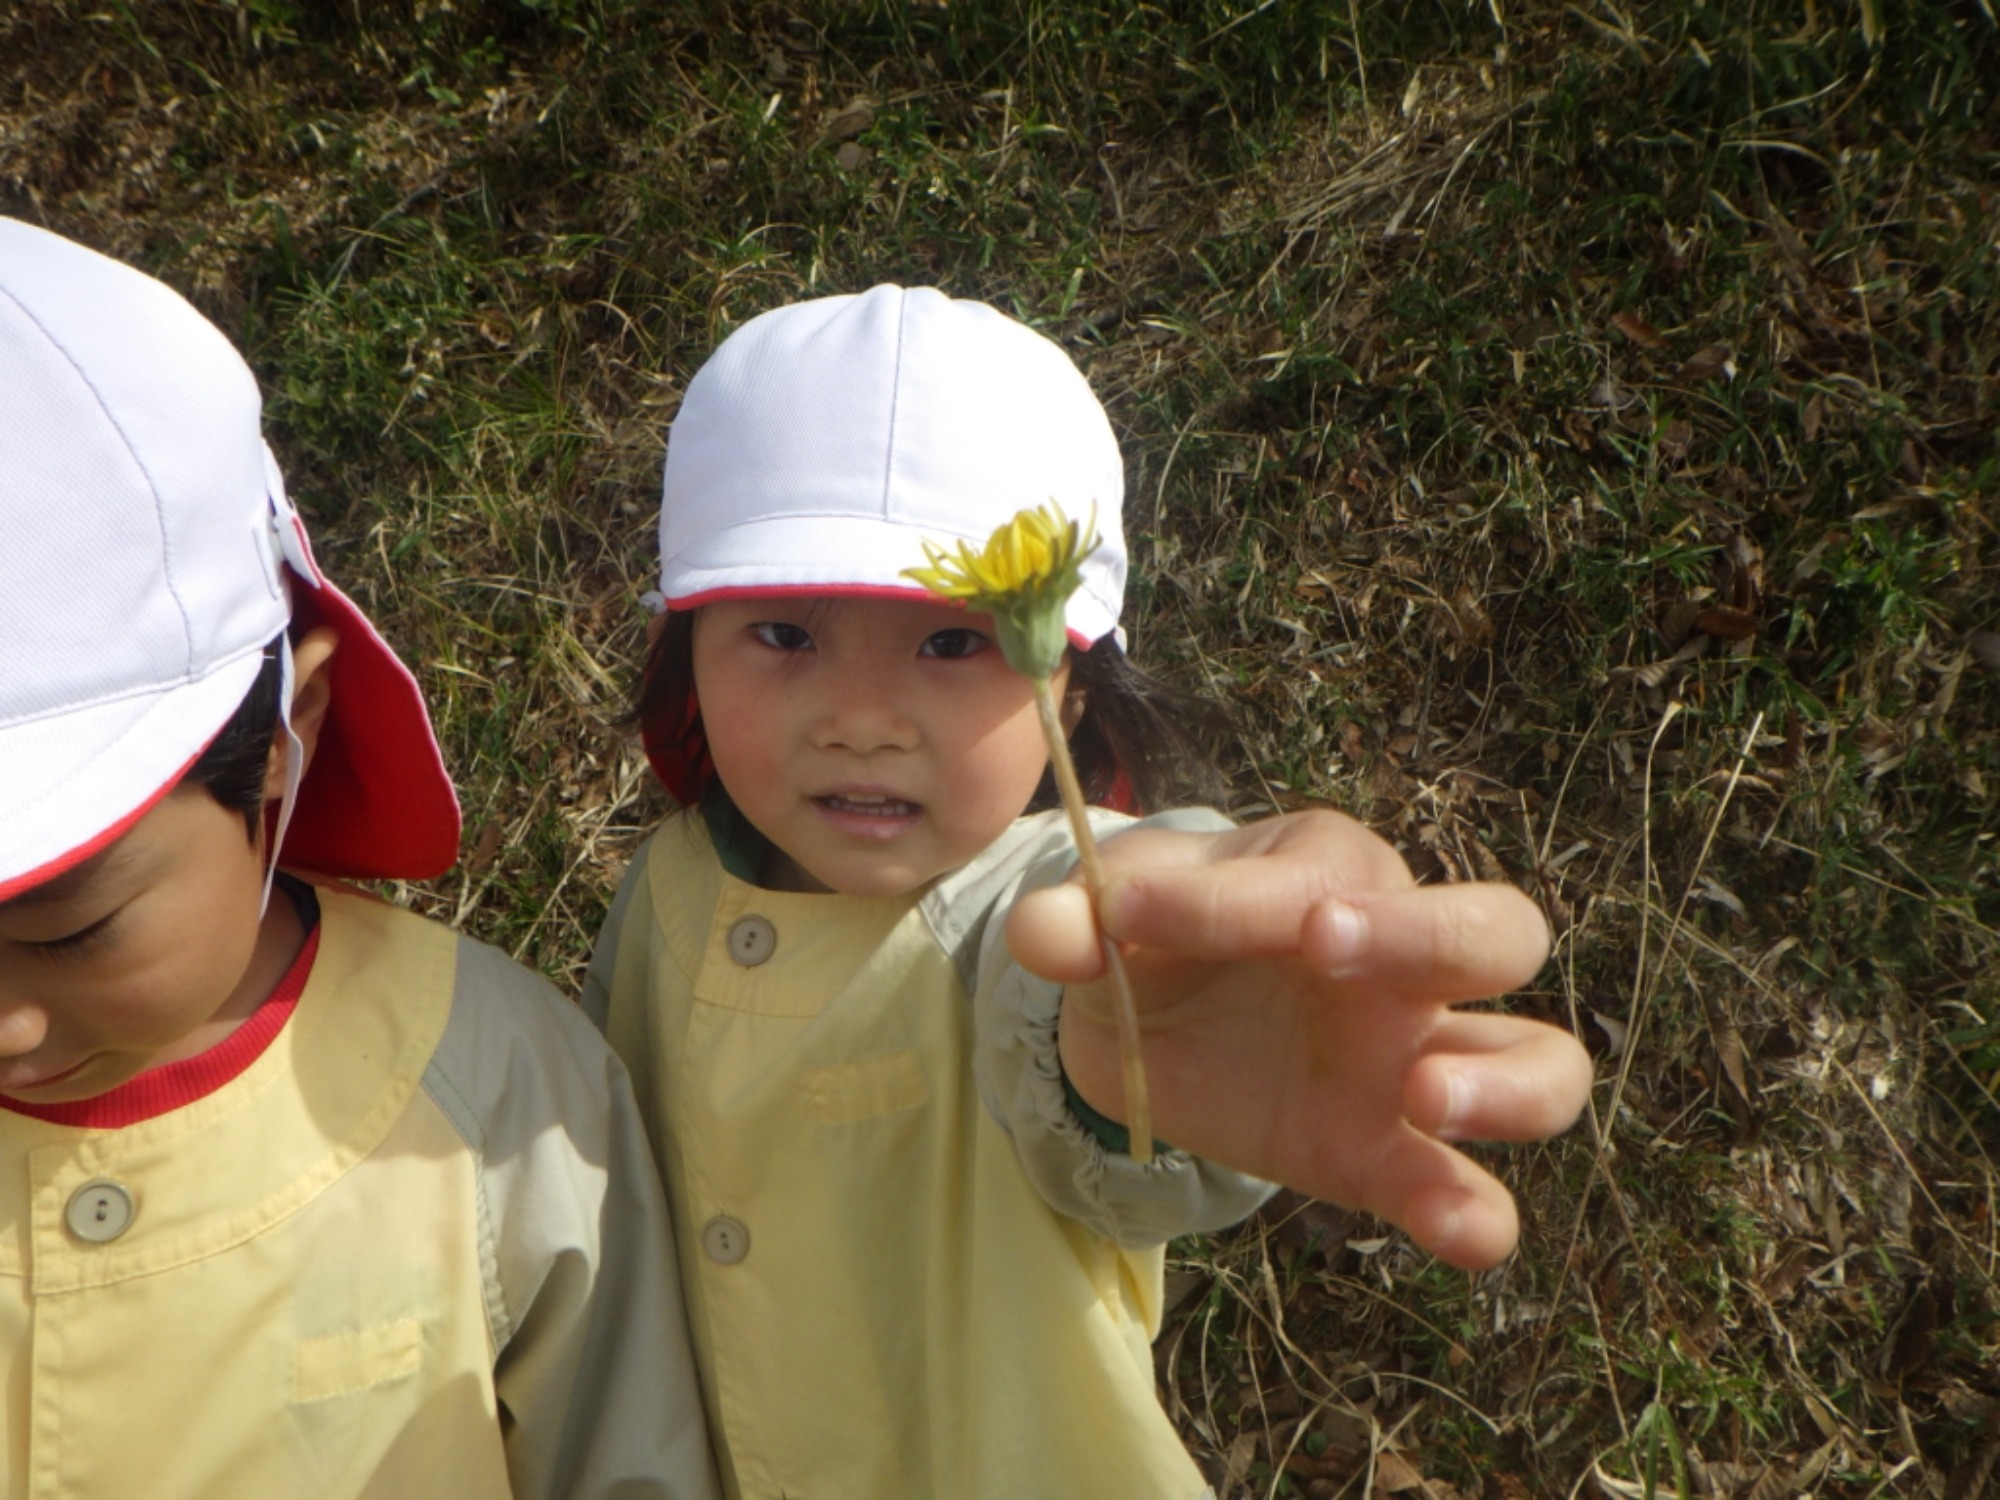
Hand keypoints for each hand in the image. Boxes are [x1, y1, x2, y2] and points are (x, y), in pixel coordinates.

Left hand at [1005, 810, 1589, 1270]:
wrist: (1150, 1021)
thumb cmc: (1155, 936)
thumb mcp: (1106, 917)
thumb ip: (1077, 918)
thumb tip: (1044, 929)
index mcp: (1328, 870)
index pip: (1313, 871)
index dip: (1224, 895)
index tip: (1130, 915)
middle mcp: (1401, 959)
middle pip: (1495, 929)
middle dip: (1428, 932)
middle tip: (1328, 948)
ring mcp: (1414, 1061)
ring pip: (1541, 1061)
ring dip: (1503, 1080)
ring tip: (1421, 1093)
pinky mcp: (1390, 1155)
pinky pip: (1469, 1188)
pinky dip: (1473, 1213)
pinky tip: (1456, 1232)